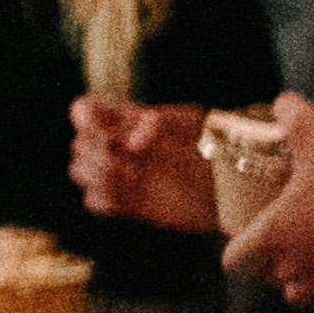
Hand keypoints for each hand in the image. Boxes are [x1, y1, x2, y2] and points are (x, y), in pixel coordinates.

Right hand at [73, 98, 220, 232]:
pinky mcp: (130, 202)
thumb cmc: (217, 144)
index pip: (84, 110)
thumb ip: (157, 123)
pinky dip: (102, 200)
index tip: (107, 130)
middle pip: (78, 144)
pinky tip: (126, 199)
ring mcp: (122, 174)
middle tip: (131, 159)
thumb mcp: (192, 122)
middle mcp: (119, 146)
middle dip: (97, 151)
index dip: (85, 118)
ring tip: (132, 178)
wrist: (235, 182)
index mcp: (128, 120)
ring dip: (97, 175)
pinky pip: (94, 202)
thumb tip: (131, 144)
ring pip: (79, 172)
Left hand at [228, 94, 313, 312]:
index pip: (235, 260)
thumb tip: (282, 104)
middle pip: (268, 276)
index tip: (248, 237)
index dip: (238, 250)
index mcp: (274, 233)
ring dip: (299, 282)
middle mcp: (294, 264)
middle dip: (273, 261)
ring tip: (310, 261)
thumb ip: (293, 114)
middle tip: (286, 241)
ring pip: (298, 294)